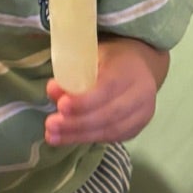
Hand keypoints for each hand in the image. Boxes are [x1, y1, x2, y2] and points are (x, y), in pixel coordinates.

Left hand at [45, 38, 168, 146]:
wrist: (140, 65)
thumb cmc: (110, 57)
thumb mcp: (91, 54)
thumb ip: (73, 71)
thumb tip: (53, 91)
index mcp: (129, 69)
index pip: (107, 89)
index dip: (84, 101)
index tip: (61, 106)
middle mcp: (141, 94)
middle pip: (109, 114)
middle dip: (77, 123)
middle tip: (51, 125)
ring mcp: (142, 114)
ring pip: (110, 130)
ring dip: (78, 135)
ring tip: (53, 136)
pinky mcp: (136, 128)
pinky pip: (112, 137)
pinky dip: (88, 138)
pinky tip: (68, 138)